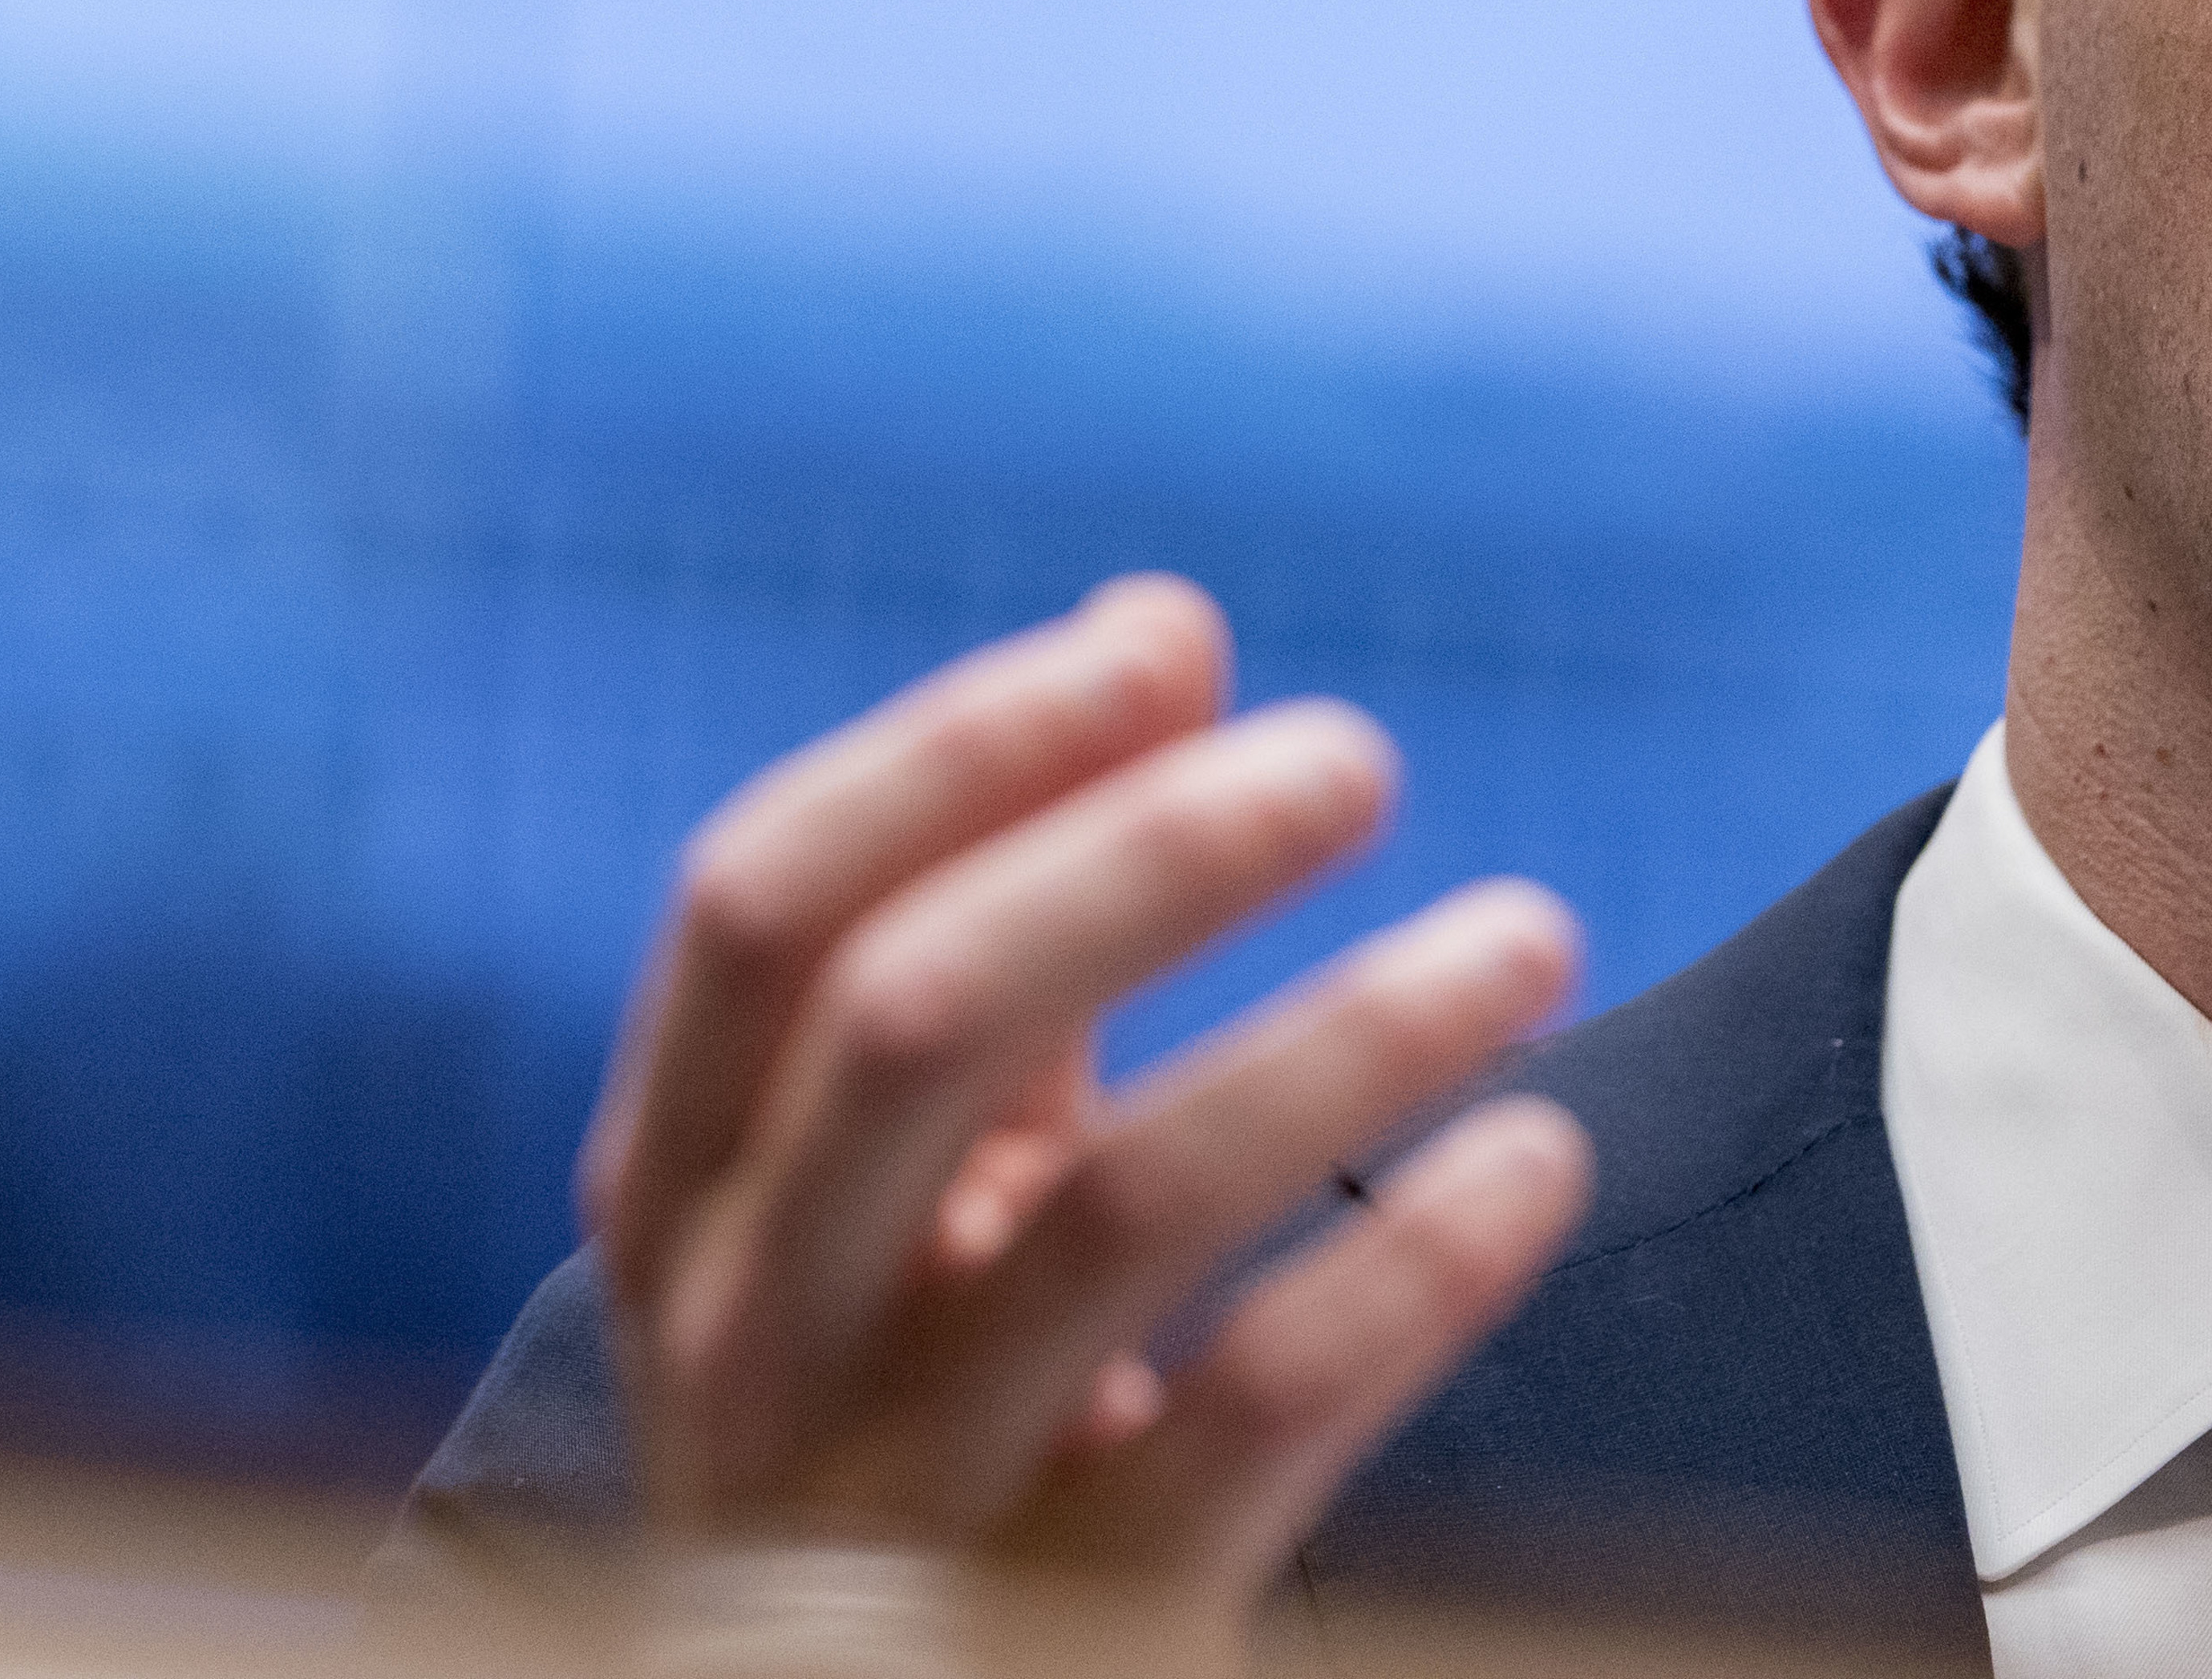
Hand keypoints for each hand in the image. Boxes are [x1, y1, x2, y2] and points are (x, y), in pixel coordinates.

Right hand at [577, 576, 1593, 1648]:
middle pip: (916, 1019)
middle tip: (1361, 756)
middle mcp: (747, 1329)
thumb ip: (1009, 925)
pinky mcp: (1073, 1625)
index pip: (765, 902)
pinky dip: (1409, 1275)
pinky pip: (1253, 1420)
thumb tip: (1160, 631)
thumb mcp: (902, 1182)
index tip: (1168, 650)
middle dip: (1148, 857)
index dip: (962, 751)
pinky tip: (1535, 1164)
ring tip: (1530, 936)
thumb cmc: (909, 1394)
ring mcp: (895, 1493)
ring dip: (1344, 1040)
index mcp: (676, 1184)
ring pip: (1117, 1216)